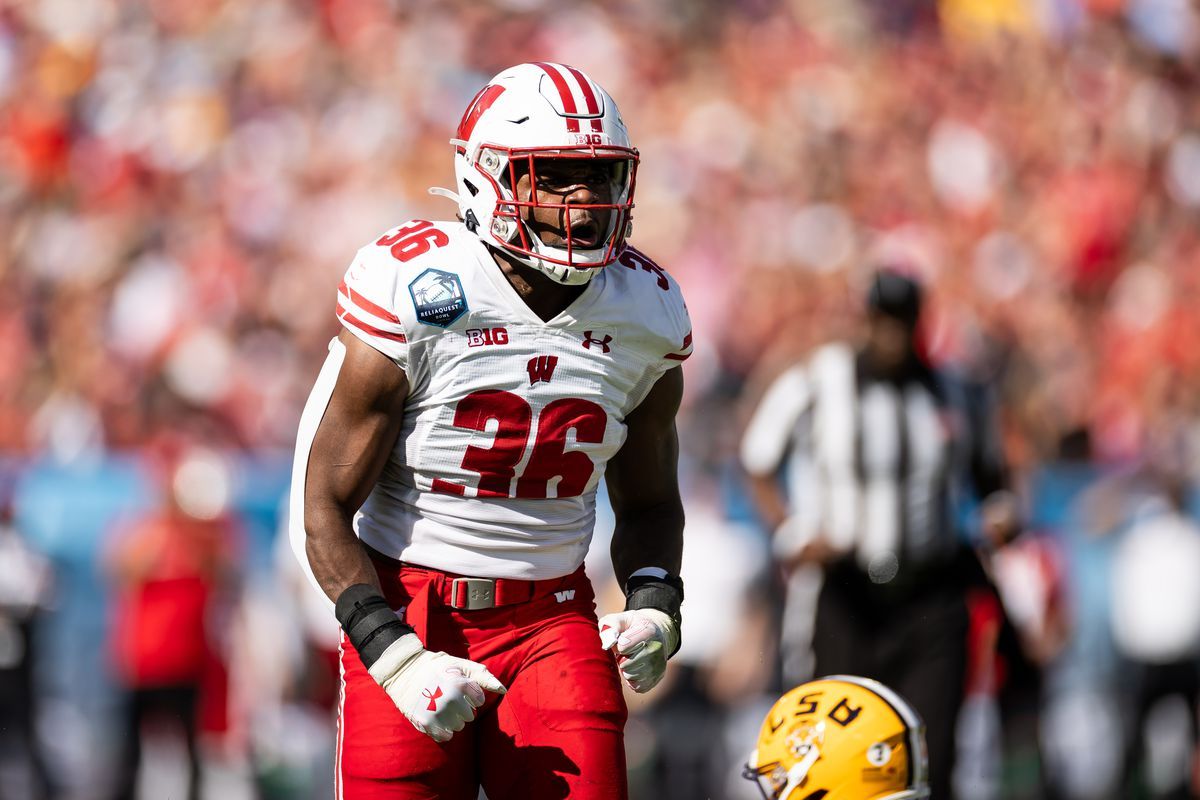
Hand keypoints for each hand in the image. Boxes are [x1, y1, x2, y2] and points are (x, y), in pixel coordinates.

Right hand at [368, 634, 505, 742]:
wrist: (404, 671)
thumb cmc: (436, 667)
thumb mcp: (460, 665)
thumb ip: (483, 677)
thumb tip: (503, 690)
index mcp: (460, 684)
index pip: (478, 701)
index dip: (470, 694)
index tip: (458, 687)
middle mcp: (450, 700)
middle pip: (469, 716)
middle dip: (462, 707)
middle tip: (448, 696)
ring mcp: (437, 713)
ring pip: (458, 727)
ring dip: (452, 719)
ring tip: (440, 706)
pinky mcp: (425, 723)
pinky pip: (445, 736)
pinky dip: (443, 730)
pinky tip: (437, 719)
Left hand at [597, 609, 678, 692]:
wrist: (655, 633)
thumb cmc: (632, 626)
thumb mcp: (621, 619)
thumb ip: (610, 626)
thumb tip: (608, 644)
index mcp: (648, 631)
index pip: (622, 647)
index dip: (617, 644)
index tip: (622, 639)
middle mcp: (657, 648)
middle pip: (625, 664)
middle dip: (621, 658)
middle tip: (627, 650)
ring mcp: (659, 664)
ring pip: (630, 675)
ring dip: (626, 668)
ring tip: (632, 657)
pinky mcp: (658, 677)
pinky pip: (636, 686)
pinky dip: (632, 678)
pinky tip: (636, 667)